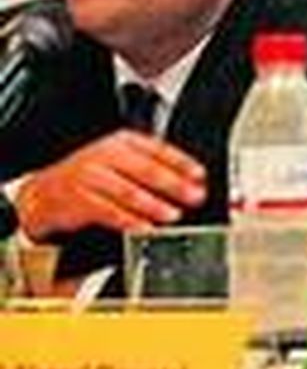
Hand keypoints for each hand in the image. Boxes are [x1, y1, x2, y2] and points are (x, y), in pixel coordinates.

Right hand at [16, 131, 205, 238]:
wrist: (44, 191)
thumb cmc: (91, 176)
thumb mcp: (120, 160)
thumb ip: (152, 166)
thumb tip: (189, 182)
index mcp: (123, 141)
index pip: (159, 149)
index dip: (182, 163)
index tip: (200, 176)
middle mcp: (107, 155)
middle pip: (146, 169)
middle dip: (174, 185)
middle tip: (194, 196)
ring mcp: (91, 176)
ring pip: (128, 191)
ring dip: (153, 205)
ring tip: (173, 214)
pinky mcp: (80, 200)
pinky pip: (108, 211)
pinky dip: (129, 221)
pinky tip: (144, 227)